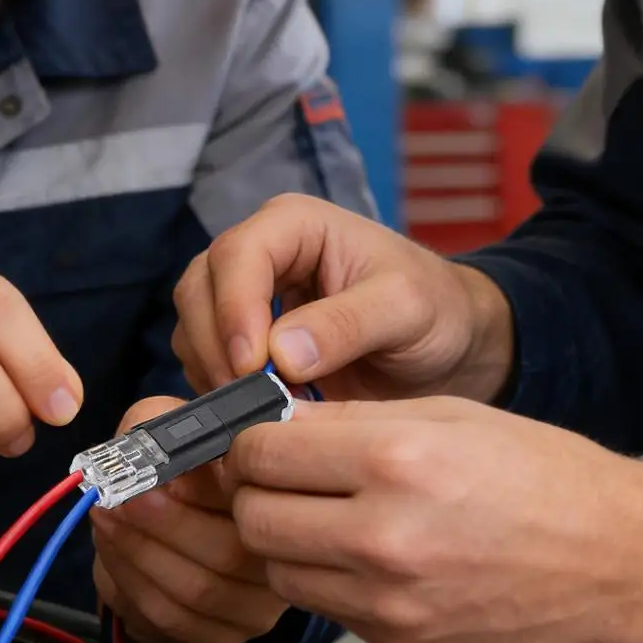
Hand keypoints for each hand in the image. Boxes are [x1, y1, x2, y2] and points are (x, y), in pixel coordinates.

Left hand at [91, 396, 288, 642]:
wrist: (170, 525)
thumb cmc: (174, 467)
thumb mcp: (166, 424)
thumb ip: (158, 427)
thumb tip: (146, 457)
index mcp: (279, 493)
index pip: (252, 497)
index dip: (200, 490)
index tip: (150, 475)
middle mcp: (280, 554)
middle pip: (226, 552)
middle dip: (162, 527)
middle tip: (115, 501)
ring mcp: (255, 605)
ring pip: (196, 591)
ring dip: (138, 555)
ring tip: (105, 521)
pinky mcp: (221, 637)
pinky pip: (172, 620)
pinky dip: (133, 585)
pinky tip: (113, 554)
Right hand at [172, 194, 513, 402]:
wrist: (449, 346)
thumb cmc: (436, 310)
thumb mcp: (406, 309)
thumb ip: (347, 324)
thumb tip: (281, 354)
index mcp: (296, 225)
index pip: (238, 254)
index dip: (234, 308)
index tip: (252, 367)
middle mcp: (262, 252)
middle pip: (200, 287)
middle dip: (217, 347)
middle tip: (250, 402)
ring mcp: (247, 295)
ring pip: (194, 326)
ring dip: (214, 373)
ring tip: (262, 413)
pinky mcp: (244, 339)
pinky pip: (207, 360)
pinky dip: (221, 391)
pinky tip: (260, 417)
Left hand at [226, 398, 642, 642]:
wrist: (618, 560)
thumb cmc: (543, 474)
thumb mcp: (449, 414)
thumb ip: (354, 421)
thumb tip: (279, 423)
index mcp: (394, 457)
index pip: (262, 452)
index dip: (253, 441)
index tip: (265, 438)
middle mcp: (383, 533)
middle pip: (254, 518)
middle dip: (256, 493)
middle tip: (283, 478)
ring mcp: (391, 601)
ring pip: (278, 572)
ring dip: (284, 543)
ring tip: (323, 518)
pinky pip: (328, 610)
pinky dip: (329, 583)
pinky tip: (365, 557)